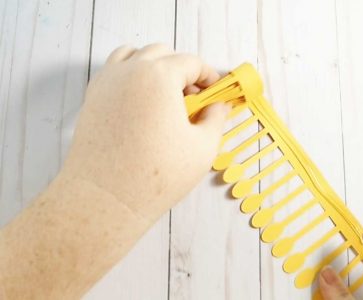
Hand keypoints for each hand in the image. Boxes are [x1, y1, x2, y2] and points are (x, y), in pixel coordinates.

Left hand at [63, 44, 229, 221]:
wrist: (106, 199)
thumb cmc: (158, 175)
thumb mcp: (203, 147)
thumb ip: (216, 119)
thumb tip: (219, 106)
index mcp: (159, 76)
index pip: (190, 62)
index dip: (208, 75)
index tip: (216, 92)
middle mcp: (129, 71)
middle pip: (161, 53)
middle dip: (182, 69)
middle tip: (193, 97)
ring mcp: (106, 82)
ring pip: (133, 56)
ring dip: (153, 67)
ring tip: (165, 95)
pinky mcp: (92, 98)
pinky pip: (114, 72)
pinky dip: (131, 76)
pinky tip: (142, 105)